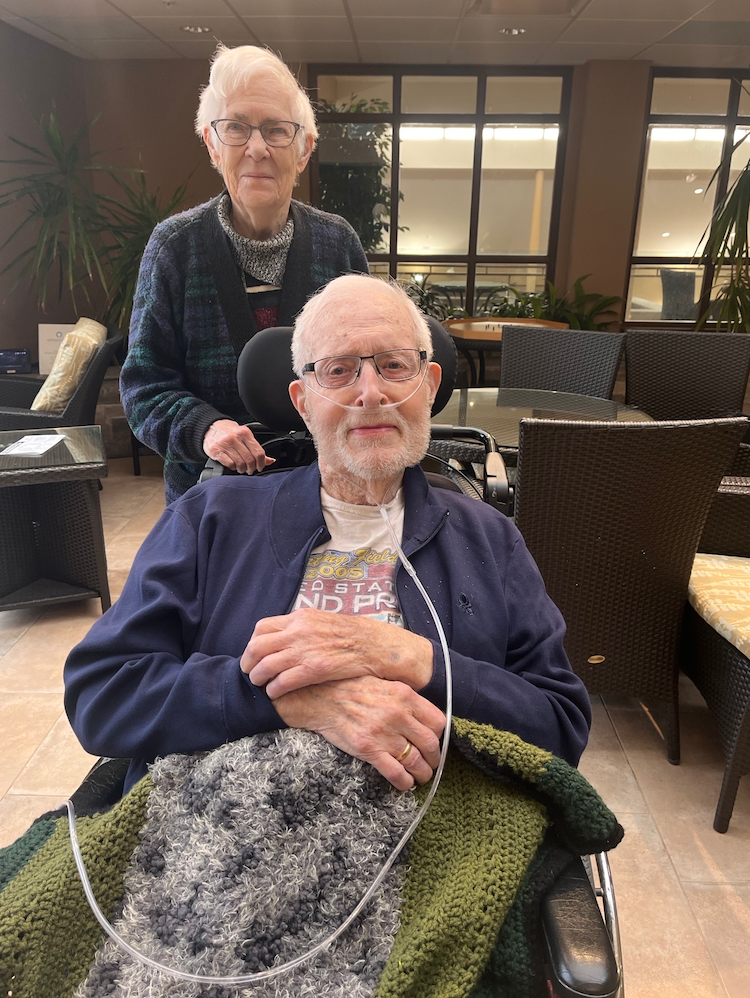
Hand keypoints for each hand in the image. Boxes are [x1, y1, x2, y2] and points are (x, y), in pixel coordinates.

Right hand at [203, 420, 274, 473]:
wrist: (210, 427)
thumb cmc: (228, 432)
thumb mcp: (244, 435)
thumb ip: (256, 448)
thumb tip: (270, 460)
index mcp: (244, 432)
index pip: (258, 452)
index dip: (262, 463)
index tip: (260, 466)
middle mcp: (235, 437)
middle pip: (250, 459)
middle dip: (252, 468)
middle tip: (250, 469)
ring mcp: (225, 444)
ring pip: (240, 463)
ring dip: (243, 469)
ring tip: (242, 468)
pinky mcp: (216, 451)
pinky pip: (230, 464)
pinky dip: (233, 467)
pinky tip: (233, 465)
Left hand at [241, 608, 433, 697]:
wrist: (378, 645)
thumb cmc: (354, 636)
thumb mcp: (325, 622)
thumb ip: (304, 627)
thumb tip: (285, 637)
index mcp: (301, 617)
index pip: (262, 628)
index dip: (252, 644)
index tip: (252, 655)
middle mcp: (300, 630)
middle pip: (258, 646)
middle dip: (249, 662)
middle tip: (249, 673)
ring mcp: (306, 649)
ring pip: (266, 665)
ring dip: (258, 677)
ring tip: (261, 685)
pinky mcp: (315, 668)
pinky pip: (283, 681)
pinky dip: (274, 689)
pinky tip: (276, 693)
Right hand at [273, 676, 445, 790]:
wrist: (320, 697)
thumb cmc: (351, 688)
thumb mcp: (383, 682)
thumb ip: (405, 697)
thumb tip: (423, 714)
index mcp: (405, 695)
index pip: (438, 722)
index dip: (440, 736)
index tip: (435, 742)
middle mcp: (398, 714)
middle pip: (431, 744)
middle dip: (434, 759)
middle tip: (431, 764)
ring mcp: (384, 733)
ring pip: (416, 762)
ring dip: (423, 774)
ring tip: (421, 777)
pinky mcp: (369, 750)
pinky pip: (396, 773)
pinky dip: (405, 782)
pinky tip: (405, 784)